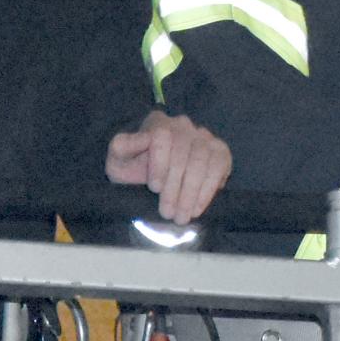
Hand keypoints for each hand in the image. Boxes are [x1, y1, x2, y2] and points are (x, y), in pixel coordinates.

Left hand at [106, 110, 231, 223]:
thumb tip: (132, 140)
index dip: (160, 163)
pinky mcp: (220, 151)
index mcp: (157, 124)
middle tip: (168, 213)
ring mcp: (204, 137)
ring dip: (190, 192)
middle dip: (175, 186)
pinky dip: (207, 190)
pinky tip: (196, 209)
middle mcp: (183, 126)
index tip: (154, 188)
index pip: (162, 136)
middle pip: (183, 151)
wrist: (156, 185)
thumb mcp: (119, 161)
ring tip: (181, 216)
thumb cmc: (135, 171)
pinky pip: (219, 166)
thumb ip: (121, 148)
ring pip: (201, 160)